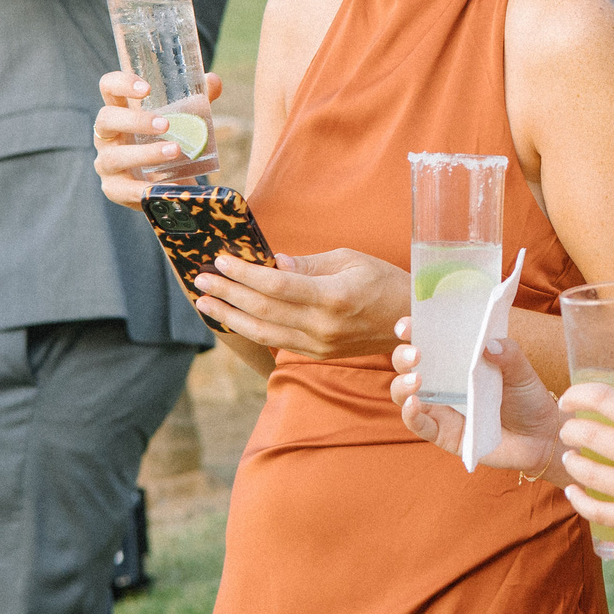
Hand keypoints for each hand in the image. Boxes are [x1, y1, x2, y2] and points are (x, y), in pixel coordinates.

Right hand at [94, 69, 223, 208]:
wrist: (164, 185)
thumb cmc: (166, 142)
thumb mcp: (179, 121)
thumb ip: (196, 101)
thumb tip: (213, 80)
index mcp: (119, 111)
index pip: (108, 87)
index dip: (121, 83)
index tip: (146, 88)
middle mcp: (106, 135)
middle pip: (106, 119)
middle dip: (135, 121)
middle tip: (165, 124)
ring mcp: (106, 162)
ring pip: (114, 156)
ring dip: (145, 153)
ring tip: (174, 151)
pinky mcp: (113, 189)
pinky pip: (123, 189)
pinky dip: (144, 188)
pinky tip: (166, 185)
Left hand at [193, 247, 405, 359]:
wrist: (412, 322)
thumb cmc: (384, 281)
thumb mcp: (350, 259)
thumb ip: (309, 263)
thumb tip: (273, 262)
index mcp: (332, 297)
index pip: (277, 286)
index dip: (245, 273)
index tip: (221, 261)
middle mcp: (322, 326)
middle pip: (263, 310)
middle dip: (228, 293)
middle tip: (201, 279)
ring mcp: (319, 345)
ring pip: (263, 331)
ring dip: (230, 316)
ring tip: (205, 302)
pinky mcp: (317, 354)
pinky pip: (275, 341)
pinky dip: (249, 329)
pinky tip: (233, 318)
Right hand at [391, 322, 566, 476]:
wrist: (541, 438)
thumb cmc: (528, 399)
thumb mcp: (523, 372)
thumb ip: (509, 355)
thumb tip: (489, 343)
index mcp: (460, 359)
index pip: (428, 339)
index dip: (413, 330)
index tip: (407, 325)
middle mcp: (444, 382)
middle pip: (407, 365)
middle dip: (403, 356)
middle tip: (417, 354)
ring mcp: (441, 408)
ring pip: (404, 394)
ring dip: (402, 384)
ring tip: (416, 380)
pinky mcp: (444, 433)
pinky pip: (419, 425)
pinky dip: (410, 415)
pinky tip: (414, 404)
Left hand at [555, 375, 613, 544]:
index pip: (604, 400)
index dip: (578, 396)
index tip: (568, 401)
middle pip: (589, 437)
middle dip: (571, 431)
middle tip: (570, 431)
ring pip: (588, 475)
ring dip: (573, 463)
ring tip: (572, 458)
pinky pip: (600, 513)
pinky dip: (580, 502)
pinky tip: (574, 492)